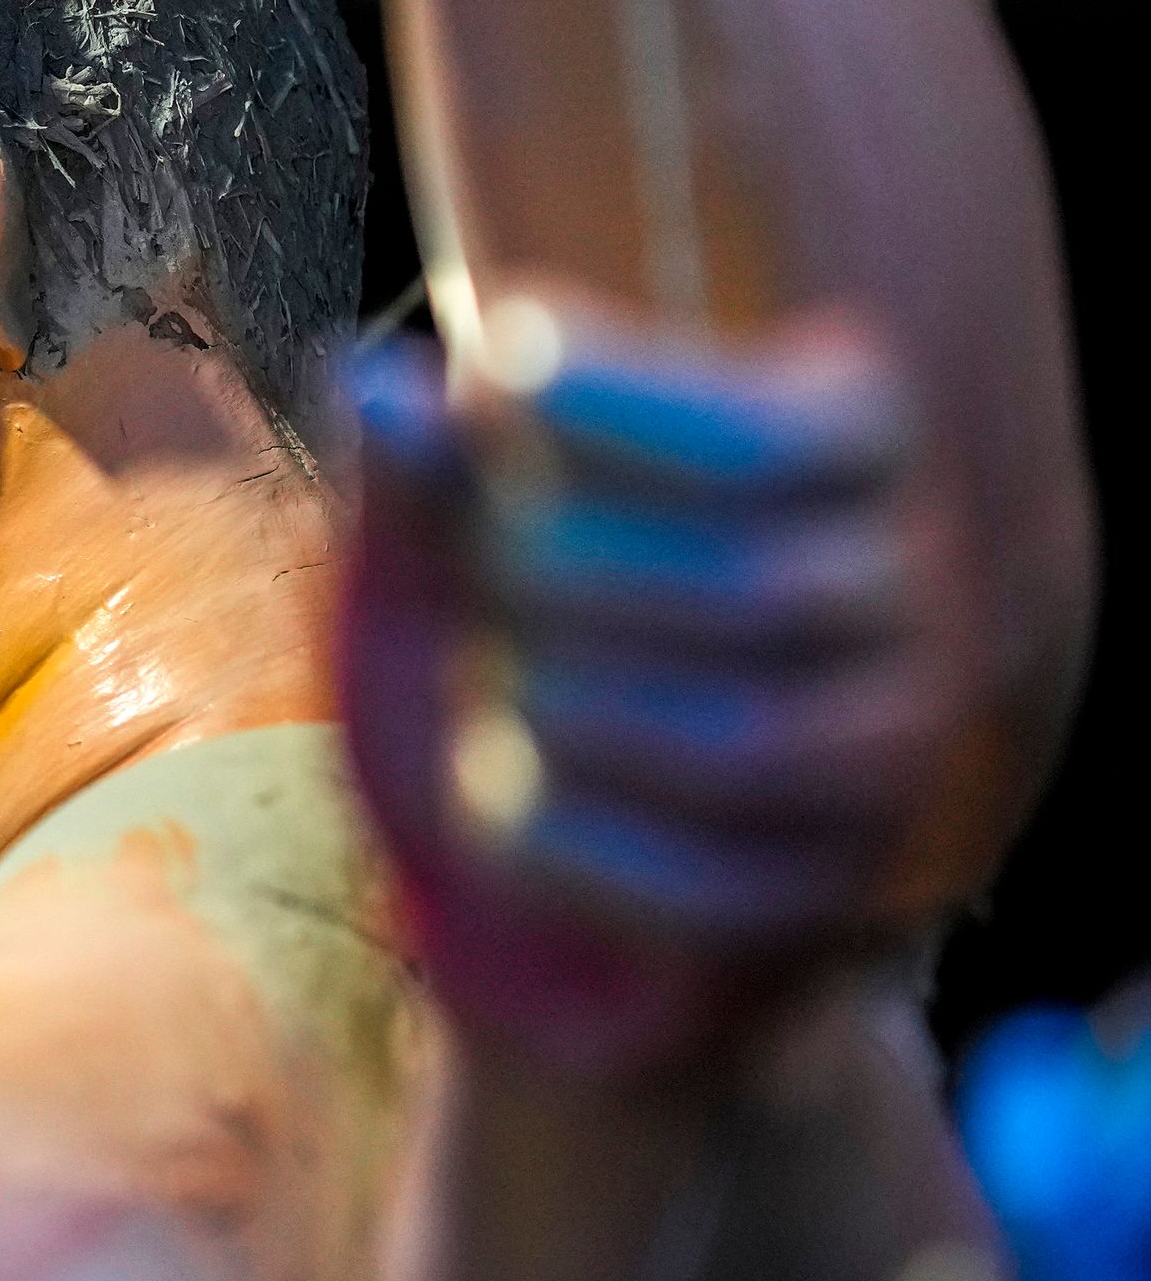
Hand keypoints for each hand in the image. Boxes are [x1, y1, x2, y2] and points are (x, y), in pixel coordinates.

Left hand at [339, 287, 962, 1071]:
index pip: (775, 438)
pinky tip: (486, 804)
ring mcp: (888, 762)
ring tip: (485, 693)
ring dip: (563, 715)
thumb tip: (375, 385)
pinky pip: (710, 890)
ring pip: (747, 745)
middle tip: (478, 580)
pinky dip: (562, 846)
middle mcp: (905, 602)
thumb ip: (415, 480)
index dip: (624, 403)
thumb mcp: (431, 558)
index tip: (489, 375)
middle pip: (752, 587)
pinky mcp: (825, 905)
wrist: (517, 888)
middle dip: (561, 577)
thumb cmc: (488, 658)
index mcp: (842, 463)